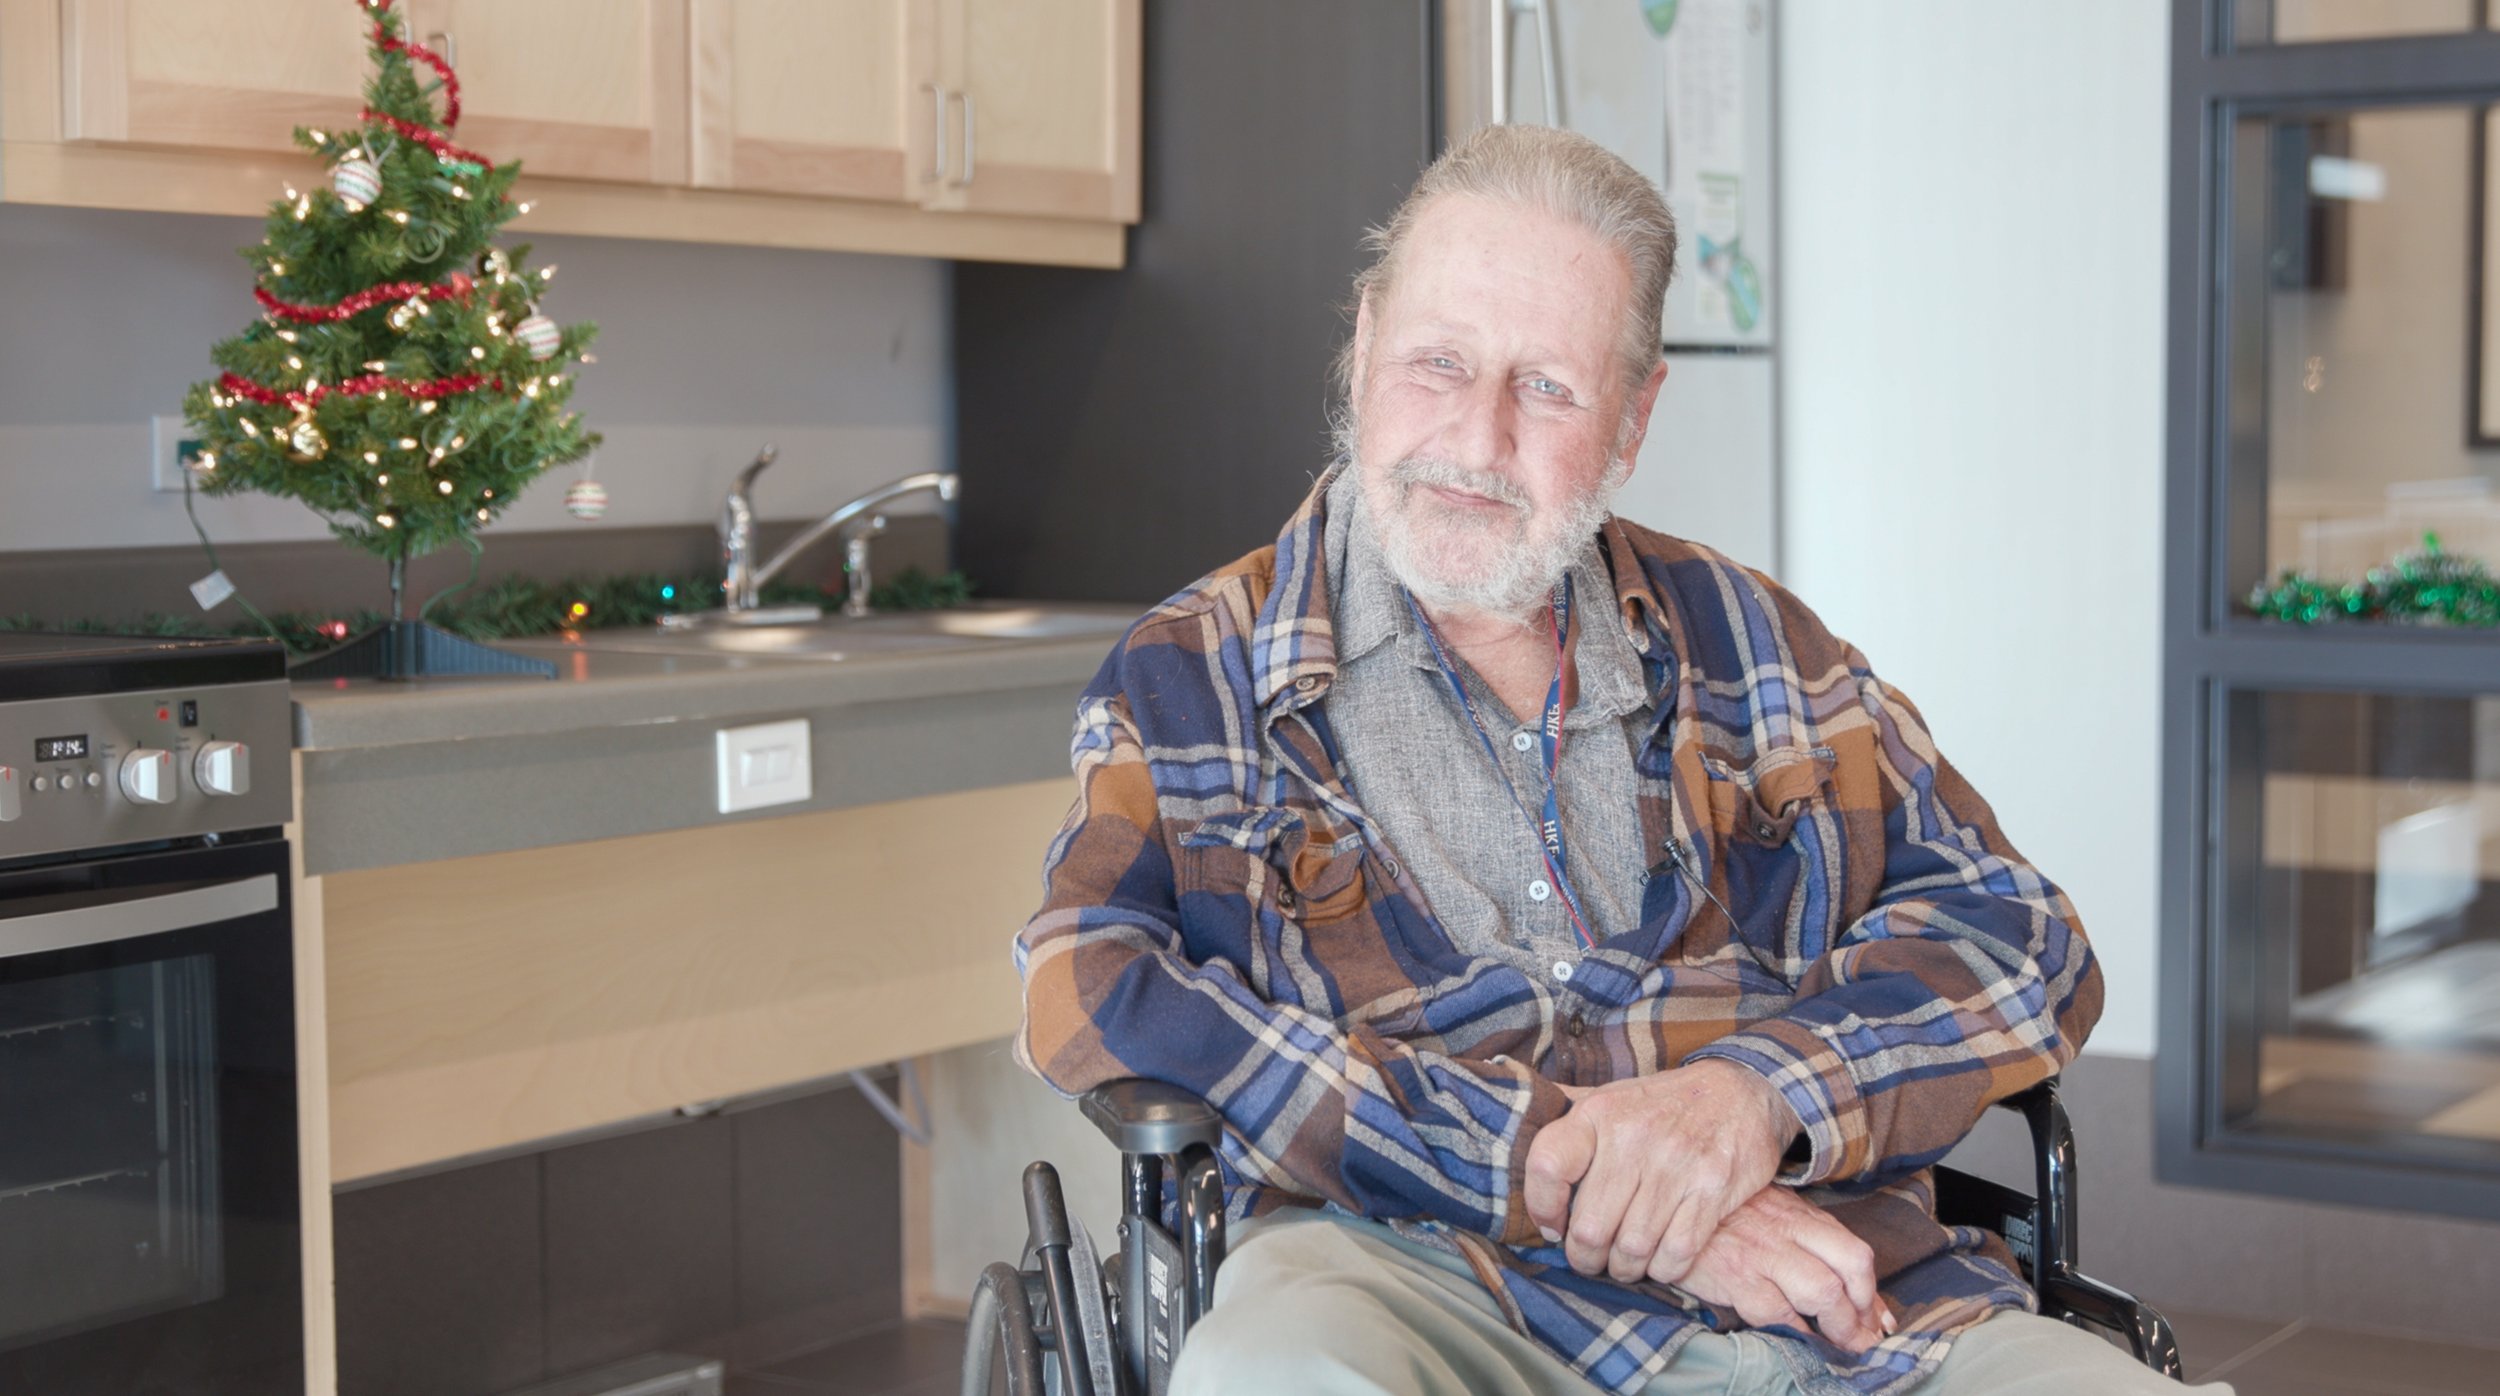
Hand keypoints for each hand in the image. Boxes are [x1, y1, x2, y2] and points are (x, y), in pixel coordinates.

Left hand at [1524, 1059, 1797, 1282]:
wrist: (1741, 1091)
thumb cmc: (1663, 1104)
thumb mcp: (1611, 1095)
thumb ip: (1568, 1112)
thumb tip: (1514, 1105)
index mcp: (1600, 1114)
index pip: (1547, 1164)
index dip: (1541, 1206)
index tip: (1552, 1225)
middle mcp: (1634, 1138)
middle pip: (1591, 1227)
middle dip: (1586, 1258)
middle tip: (1590, 1260)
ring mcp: (1675, 1165)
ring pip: (1632, 1248)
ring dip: (1625, 1269)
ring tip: (1623, 1265)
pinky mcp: (1712, 1189)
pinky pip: (1676, 1253)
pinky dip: (1664, 1270)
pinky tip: (1658, 1262)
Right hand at [1673, 1186, 1890, 1352]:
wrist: (1667, 1211)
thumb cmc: (1723, 1217)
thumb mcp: (1770, 1213)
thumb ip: (1809, 1242)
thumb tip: (1853, 1288)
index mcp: (1799, 1214)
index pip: (1855, 1251)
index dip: (1873, 1292)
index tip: (1878, 1320)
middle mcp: (1787, 1229)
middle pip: (1851, 1267)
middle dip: (1864, 1309)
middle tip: (1864, 1337)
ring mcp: (1762, 1253)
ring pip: (1822, 1291)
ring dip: (1840, 1327)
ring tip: (1842, 1346)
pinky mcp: (1735, 1276)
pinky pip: (1778, 1313)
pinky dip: (1797, 1333)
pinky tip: (1801, 1342)